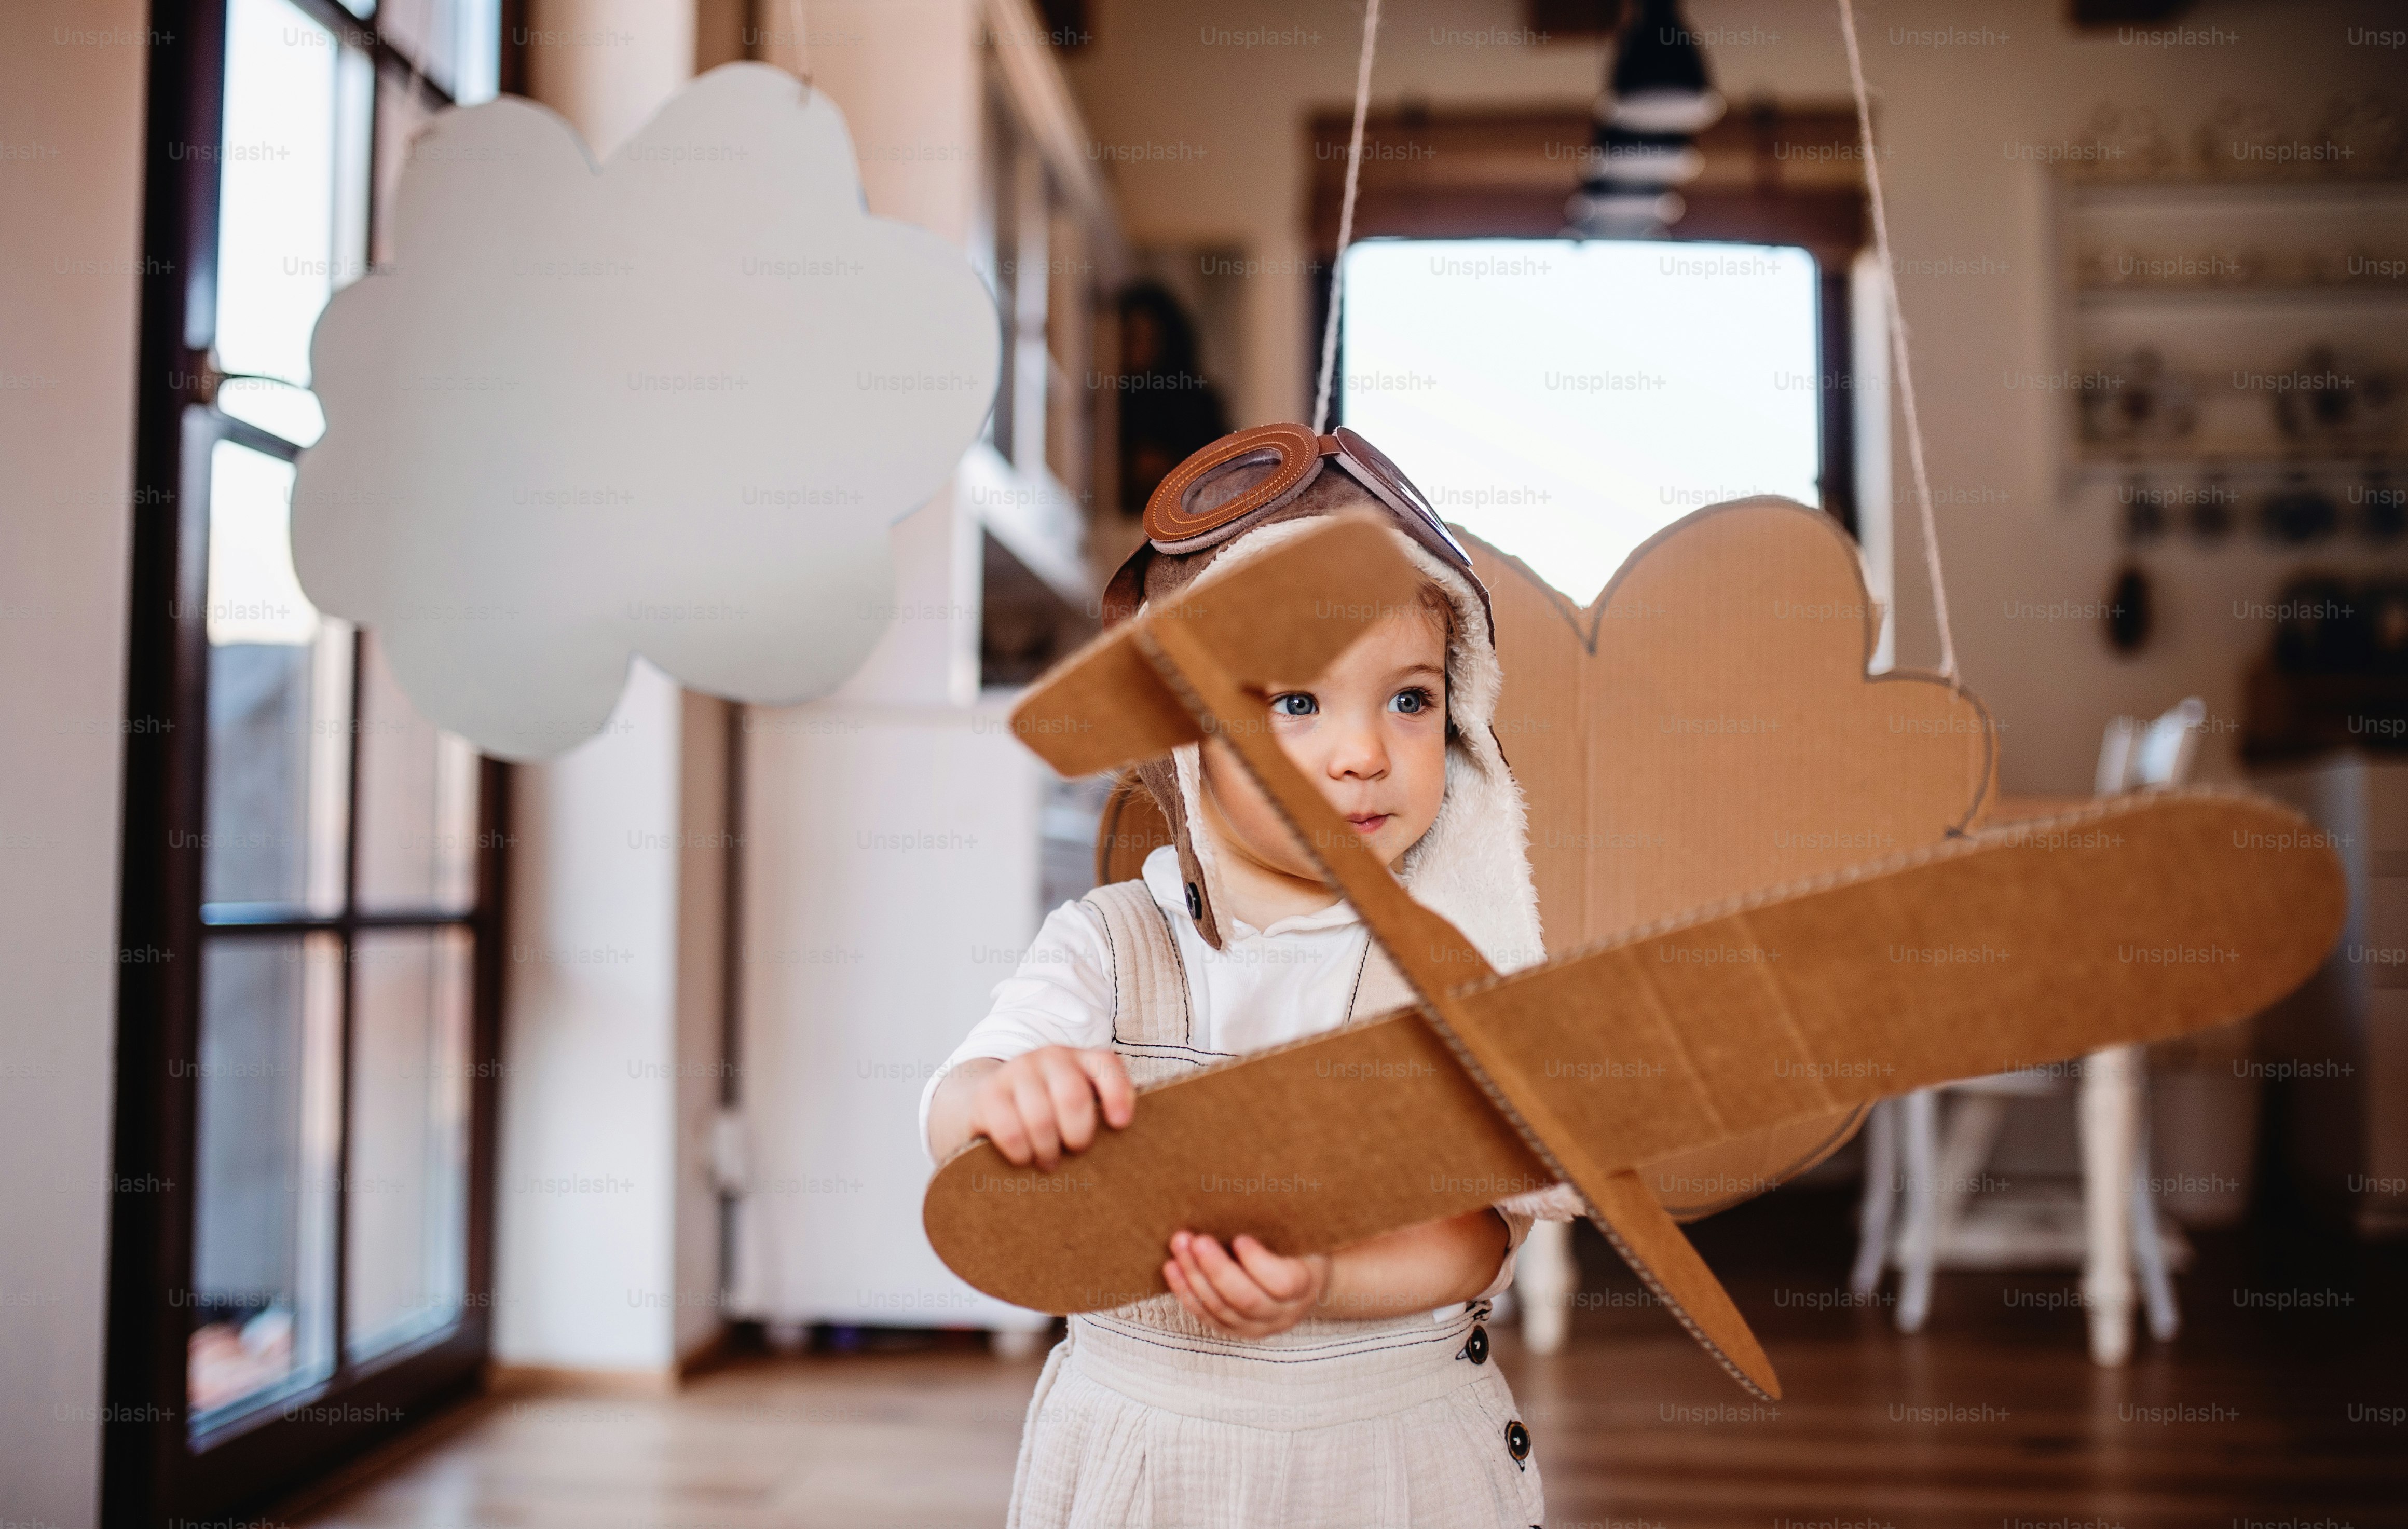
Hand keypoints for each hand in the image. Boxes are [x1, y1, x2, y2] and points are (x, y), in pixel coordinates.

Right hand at [965, 1046, 1133, 1170]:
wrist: (988, 1097)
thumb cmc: (1048, 1109)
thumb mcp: (1077, 1103)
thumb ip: (1102, 1114)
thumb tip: (1130, 1149)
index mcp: (1081, 1059)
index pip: (1106, 1065)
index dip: (1117, 1094)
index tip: (1120, 1125)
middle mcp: (1050, 1058)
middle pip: (1073, 1097)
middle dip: (1078, 1135)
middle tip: (1076, 1151)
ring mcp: (1016, 1072)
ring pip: (1040, 1118)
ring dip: (1048, 1150)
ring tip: (1049, 1162)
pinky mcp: (988, 1094)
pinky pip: (1010, 1131)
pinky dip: (1021, 1152)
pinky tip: (1024, 1157)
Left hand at [1163, 1230, 1329, 1338]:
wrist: (1303, 1285)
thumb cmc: (1299, 1248)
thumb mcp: (1303, 1234)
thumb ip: (1284, 1223)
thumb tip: (1252, 1187)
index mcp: (1305, 1285)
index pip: (1282, 1283)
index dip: (1258, 1263)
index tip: (1240, 1238)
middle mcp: (1283, 1313)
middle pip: (1246, 1299)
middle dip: (1217, 1269)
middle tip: (1197, 1240)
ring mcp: (1258, 1327)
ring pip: (1222, 1309)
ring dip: (1195, 1276)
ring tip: (1179, 1246)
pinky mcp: (1235, 1330)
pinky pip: (1207, 1316)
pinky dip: (1186, 1292)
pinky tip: (1172, 1268)